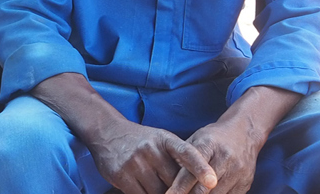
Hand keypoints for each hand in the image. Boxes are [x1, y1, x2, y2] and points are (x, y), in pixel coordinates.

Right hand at [86, 119, 216, 193]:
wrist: (106, 132)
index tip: (212, 181)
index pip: (186, 153)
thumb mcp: (160, 141)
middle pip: (174, 181)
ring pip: (158, 193)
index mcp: (164, 139)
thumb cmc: (140, 140)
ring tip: (163, 188)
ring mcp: (134, 163)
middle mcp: (150, 149)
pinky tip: (147, 191)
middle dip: (181, 191)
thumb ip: (177, 160)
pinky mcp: (121, 175)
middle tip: (185, 192)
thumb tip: (195, 186)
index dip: (200, 167)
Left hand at [166, 118, 262, 193]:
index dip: (179, 187)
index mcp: (208, 144)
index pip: (191, 170)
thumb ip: (184, 158)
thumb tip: (166, 178)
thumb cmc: (213, 138)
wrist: (245, 133)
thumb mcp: (196, 139)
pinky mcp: (245, 183)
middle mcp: (225, 158)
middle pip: (203, 188)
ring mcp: (237, 172)